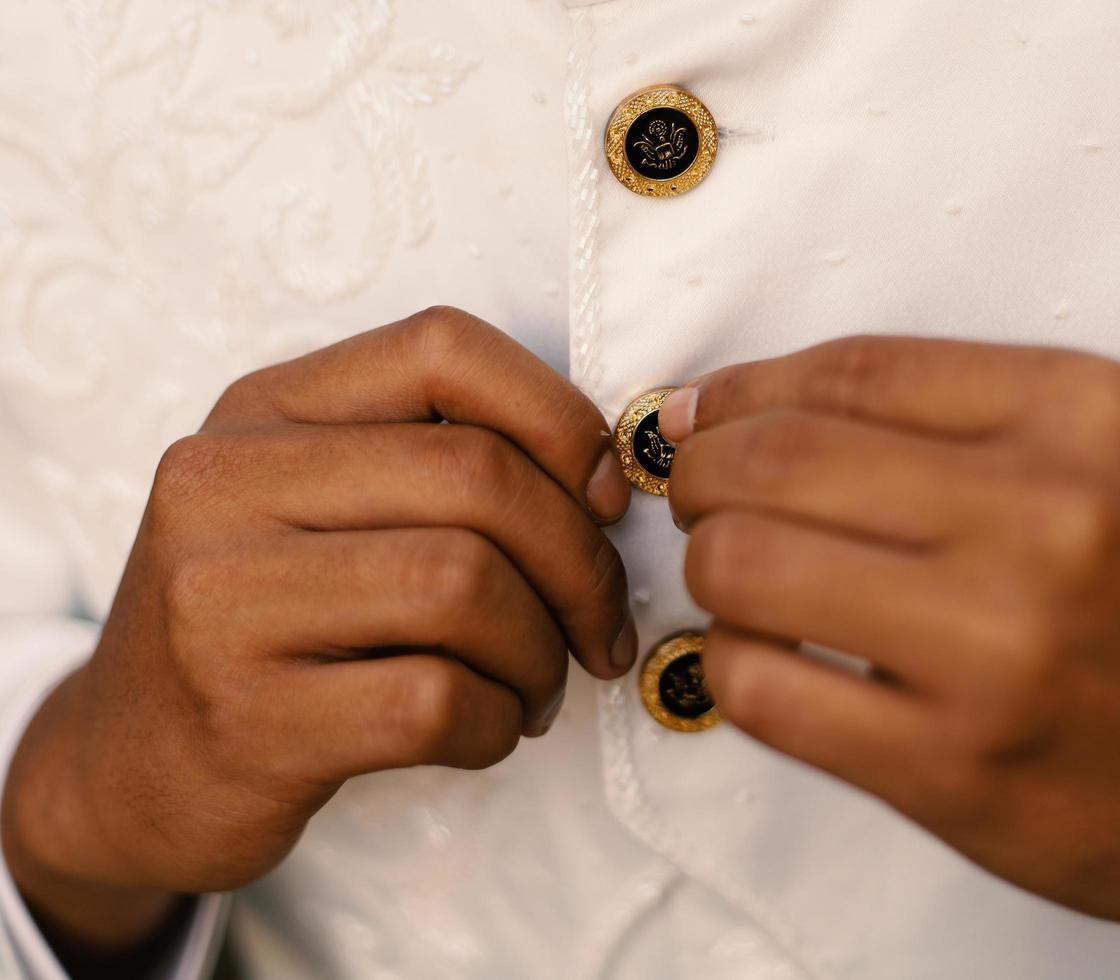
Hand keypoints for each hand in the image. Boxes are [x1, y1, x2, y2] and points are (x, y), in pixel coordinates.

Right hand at [1, 307, 634, 964]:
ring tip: (537, 683)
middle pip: (477, 478)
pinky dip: (499, 722)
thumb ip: (434, 461)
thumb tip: (607, 477)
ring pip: (464, 586)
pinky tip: (489, 728)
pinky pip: (435, 702)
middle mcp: (226, 484)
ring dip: (541, 650)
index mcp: (263, 409)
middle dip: (580, 562)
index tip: (605, 497)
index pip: (443, 348)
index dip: (559, 417)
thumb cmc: (269, 619)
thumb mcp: (316, 503)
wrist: (132, 764)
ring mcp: (222, 601)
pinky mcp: (248, 720)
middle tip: (596, 625)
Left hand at [661, 336, 1119, 944]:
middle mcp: (1046, 517)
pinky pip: (759, 690)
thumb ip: (943, 416)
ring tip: (738, 583)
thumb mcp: (1109, 453)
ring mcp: (1000, 651)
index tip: (703, 415)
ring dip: (709, 570)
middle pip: (772, 461)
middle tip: (701, 500)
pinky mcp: (958, 769)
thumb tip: (739, 407)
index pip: (844, 371)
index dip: (741, 391)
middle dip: (700, 476)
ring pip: (744, 568)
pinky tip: (762, 662)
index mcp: (1082, 414)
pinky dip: (727, 666)